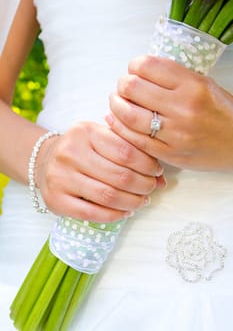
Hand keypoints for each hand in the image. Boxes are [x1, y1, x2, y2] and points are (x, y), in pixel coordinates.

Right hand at [35, 122, 164, 221]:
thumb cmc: (82, 149)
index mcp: (86, 132)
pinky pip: (92, 213)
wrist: (45, 160)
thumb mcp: (101, 137)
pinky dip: (115, 215)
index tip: (157, 172)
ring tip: (142, 201)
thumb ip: (129, 150)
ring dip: (133, 202)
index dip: (148, 165)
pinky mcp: (56, 200)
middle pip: (120, 176)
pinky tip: (125, 212)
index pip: (126, 151)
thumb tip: (161, 178)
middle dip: (144, 186)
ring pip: (108, 196)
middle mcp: (71, 152)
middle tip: (152, 188)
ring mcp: (60, 177)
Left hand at [107, 55, 232, 170]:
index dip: (133, 65)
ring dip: (116, 105)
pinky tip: (116, 120)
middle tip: (124, 87)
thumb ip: (174, 77)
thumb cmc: (222, 112)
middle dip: (122, 85)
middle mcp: (182, 108)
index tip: (133, 69)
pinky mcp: (168, 153)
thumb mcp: (205, 84)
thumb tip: (141, 72)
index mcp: (192, 85)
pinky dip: (119, 127)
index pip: (147, 66)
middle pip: (132, 88)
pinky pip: (134, 139)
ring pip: (128, 115)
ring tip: (117, 102)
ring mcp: (174, 133)